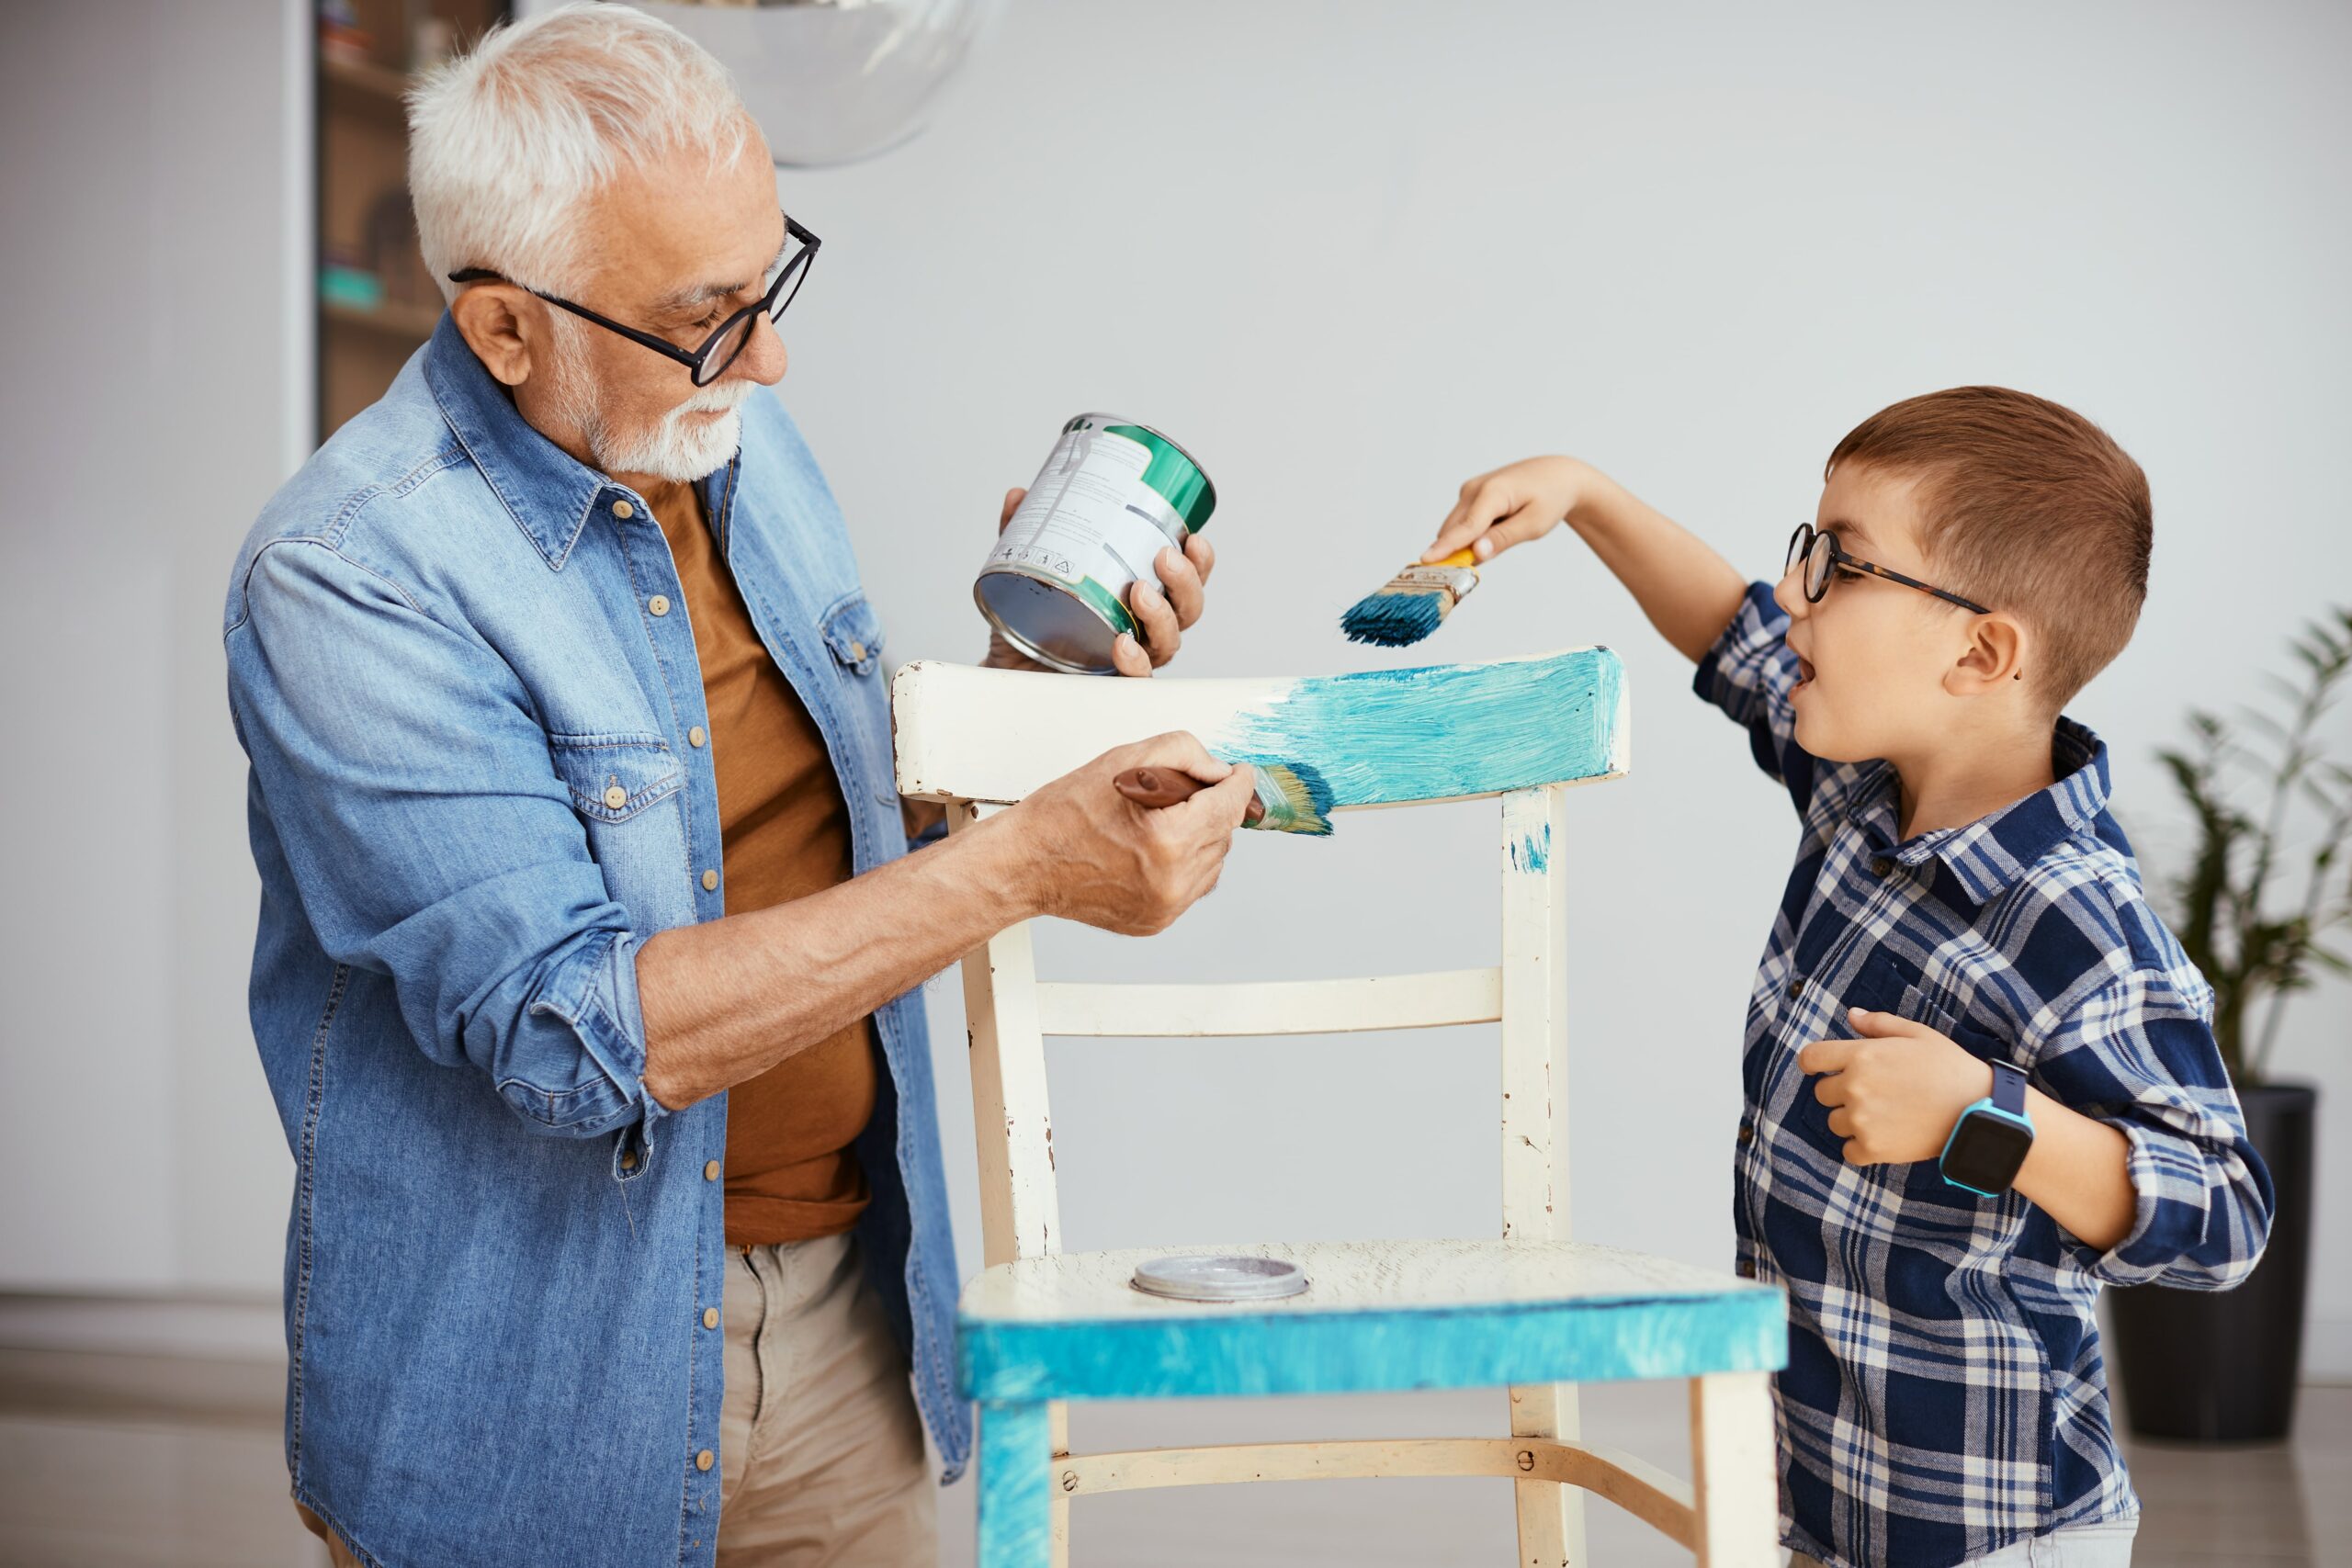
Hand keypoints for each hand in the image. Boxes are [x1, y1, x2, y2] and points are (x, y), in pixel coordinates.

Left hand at [982, 487, 1216, 676]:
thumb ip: (1026, 534)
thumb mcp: (1027, 570)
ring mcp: (1132, 657)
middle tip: (1165, 558)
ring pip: (1169, 640)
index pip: (1185, 579)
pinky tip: (1123, 644)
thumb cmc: (1031, 625)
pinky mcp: (1111, 683)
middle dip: (1185, 581)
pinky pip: (1136, 678)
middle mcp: (1144, 628)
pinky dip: (1134, 661)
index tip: (1193, 538)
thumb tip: (1020, 495)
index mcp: (1141, 596)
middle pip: (1187, 608)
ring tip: (1140, 593)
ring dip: (1161, 615)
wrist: (1004, 670)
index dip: (1199, 560)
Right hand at [1002, 732, 1254, 934]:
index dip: (1238, 782)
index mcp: (1168, 840)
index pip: (1229, 805)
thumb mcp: (1122, 761)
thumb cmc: (1064, 814)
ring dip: (1200, 835)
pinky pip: (1193, 886)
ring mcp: (1166, 907)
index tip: (1240, 772)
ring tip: (1161, 819)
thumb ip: (1183, 754)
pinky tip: (1154, 846)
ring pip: (1213, 861)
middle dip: (1211, 805)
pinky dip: (1185, 862)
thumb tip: (1217, 770)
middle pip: (1223, 832)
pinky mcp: (1156, 920)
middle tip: (1180, 789)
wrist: (1025, 864)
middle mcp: (1172, 881)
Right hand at [1421, 456, 1590, 564]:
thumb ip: (1503, 539)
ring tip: (1507, 530)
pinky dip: (1473, 534)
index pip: (1466, 528)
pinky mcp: (1470, 494)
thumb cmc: (1550, 499)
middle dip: (1458, 551)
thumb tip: (1475, 553)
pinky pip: (1463, 522)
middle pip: (1453, 530)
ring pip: (1456, 528)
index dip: (1446, 547)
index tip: (1425, 561)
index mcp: (1493, 492)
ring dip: (1469, 542)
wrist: (1557, 475)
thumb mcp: (1534, 524)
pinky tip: (1500, 525)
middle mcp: (1474, 488)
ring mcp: (1470, 490)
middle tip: (1482, 563)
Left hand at [1798, 1007, 1996, 1165]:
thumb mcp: (1917, 1034)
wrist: (1978, 1110)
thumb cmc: (1949, 1067)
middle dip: (1840, 1092)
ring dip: (1851, 1120)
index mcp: (1861, 1056)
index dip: (1812, 1063)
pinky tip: (1884, 1137)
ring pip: (1835, 1122)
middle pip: (1822, 1093)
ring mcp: (1862, 1120)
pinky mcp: (1873, 1148)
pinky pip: (1848, 1150)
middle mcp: (1855, 1088)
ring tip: (1884, 1115)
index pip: (1811, 1058)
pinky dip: (1861, 1147)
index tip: (1818, 1068)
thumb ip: (1879, 1023)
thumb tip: (1851, 1015)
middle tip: (1873, 1093)